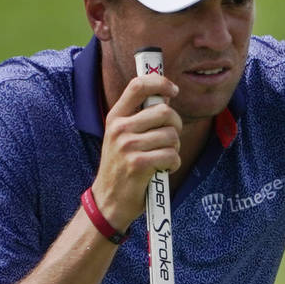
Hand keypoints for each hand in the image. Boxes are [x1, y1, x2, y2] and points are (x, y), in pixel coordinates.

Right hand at [91, 73, 181, 230]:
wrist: (108, 201)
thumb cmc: (122, 168)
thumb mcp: (122, 138)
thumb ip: (140, 117)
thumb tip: (165, 95)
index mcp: (115, 117)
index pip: (138, 85)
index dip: (160, 82)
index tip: (174, 90)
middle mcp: (119, 128)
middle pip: (164, 112)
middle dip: (176, 126)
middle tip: (171, 138)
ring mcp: (128, 146)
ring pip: (171, 136)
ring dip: (175, 149)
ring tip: (164, 158)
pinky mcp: (138, 164)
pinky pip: (171, 155)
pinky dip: (173, 164)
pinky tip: (163, 170)